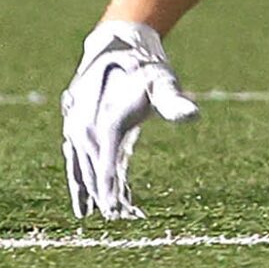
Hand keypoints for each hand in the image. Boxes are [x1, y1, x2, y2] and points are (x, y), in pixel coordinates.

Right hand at [60, 20, 199, 219]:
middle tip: (118, 221)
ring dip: (90, 192)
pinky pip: (76, 161)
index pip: (106, 166)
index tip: (114, 214)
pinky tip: (87, 203)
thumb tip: (195, 115)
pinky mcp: (73, 128)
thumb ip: (174, 103)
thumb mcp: (162, 83)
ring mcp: (76, 129)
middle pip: (93, 172)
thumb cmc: (144, 69)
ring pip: (81, 169)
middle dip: (103, 197)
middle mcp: (85, 128)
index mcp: (106, 123)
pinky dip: (81, 181)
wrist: (117, 46)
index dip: (109, 191)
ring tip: (98, 215)